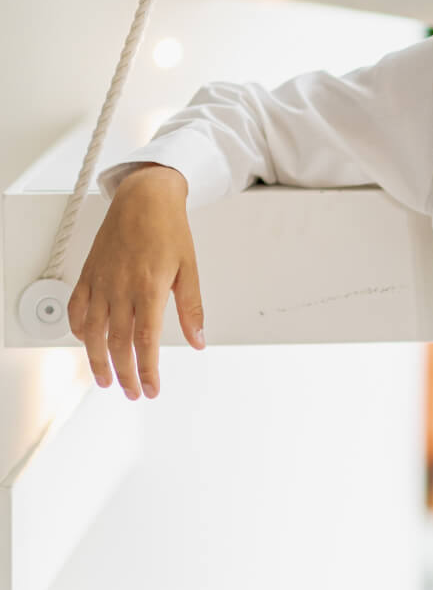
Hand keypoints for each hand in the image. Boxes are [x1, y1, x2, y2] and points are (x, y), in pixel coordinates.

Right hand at [67, 164, 205, 399]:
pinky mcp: (88, 274)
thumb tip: (199, 341)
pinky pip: (77, 308)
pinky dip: (78, 330)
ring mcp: (100, 282)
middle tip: (132, 392)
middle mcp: (120, 288)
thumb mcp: (189, 269)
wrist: (145, 198)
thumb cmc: (169, 230)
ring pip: (91, 331)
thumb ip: (192, 309)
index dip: (147, 370)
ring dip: (97, 360)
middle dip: (125, 373)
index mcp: (148, 288)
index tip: (151, 389)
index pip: (145, 341)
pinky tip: (86, 341)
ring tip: (106, 379)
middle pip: (117, 343)